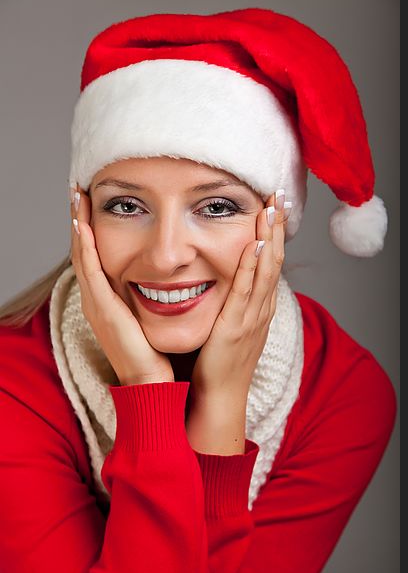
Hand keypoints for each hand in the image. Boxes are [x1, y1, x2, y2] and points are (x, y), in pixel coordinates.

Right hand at [70, 185, 173, 385]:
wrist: (150, 381)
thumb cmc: (153, 351)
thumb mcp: (148, 318)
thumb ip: (148, 297)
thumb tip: (165, 277)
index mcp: (107, 300)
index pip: (95, 258)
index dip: (91, 231)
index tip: (91, 204)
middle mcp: (96, 299)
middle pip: (83, 252)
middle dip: (80, 220)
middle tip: (78, 191)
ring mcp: (96, 304)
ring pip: (82, 257)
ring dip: (78, 226)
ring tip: (77, 197)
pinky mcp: (103, 309)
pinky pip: (90, 272)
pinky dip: (86, 247)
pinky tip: (84, 225)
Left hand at [190, 189, 286, 399]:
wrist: (220, 397)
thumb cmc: (222, 363)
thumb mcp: (234, 326)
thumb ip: (235, 302)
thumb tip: (231, 281)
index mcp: (260, 307)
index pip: (271, 263)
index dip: (275, 234)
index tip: (274, 207)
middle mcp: (262, 309)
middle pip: (274, 260)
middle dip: (277, 227)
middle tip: (278, 196)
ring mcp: (252, 318)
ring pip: (266, 271)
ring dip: (269, 238)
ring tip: (272, 209)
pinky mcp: (236, 327)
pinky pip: (246, 292)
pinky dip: (252, 267)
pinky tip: (255, 245)